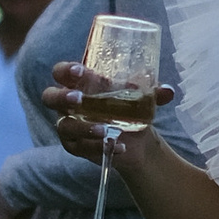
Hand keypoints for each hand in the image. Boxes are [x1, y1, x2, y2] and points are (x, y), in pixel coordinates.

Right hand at [40, 61, 169, 159]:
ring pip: (65, 126)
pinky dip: (98, 147)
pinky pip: (79, 147)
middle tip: (80, 99)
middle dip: (62, 97)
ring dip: (84, 127)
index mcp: (79, 83)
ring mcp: (69, 125)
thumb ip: (153, 92)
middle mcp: (68, 104)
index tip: (80, 70)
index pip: (61, 72)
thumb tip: (168, 91)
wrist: (137, 136)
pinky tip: (118, 146)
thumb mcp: (142, 96)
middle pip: (50, 97)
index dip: (65, 70)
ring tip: (105, 130)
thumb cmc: (131, 106)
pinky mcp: (76, 146)